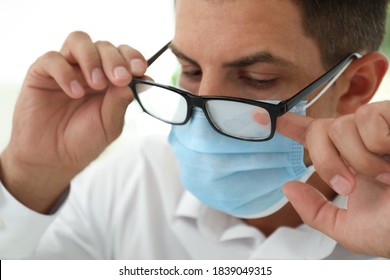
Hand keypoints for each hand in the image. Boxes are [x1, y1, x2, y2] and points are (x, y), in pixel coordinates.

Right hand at [0, 31, 146, 212]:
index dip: (133, 57)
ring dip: (92, 59)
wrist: (53, 159)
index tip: (140, 70)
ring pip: (79, 41)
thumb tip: (140, 78)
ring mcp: (66, 69)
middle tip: (120, 79)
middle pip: (103, 46)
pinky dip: (66, 73)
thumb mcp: (110, 124)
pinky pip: (52, 59)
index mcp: (109, 80)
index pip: (123, 55)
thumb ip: (121, 100)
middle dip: (115, 60)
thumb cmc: (84, 141)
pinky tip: (74, 93)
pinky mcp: (41, 73)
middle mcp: (88, 70)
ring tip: (97, 84)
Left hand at [276, 101, 389, 257]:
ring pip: (341, 125)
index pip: (313, 135)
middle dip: (326, 159)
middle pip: (319, 129)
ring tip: (387, 178)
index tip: (259, 115)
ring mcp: (379, 128)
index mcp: (347, 162)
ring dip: (359, 160)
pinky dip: (378, 146)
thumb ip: (316, 212)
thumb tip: (287, 188)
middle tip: (350, 186)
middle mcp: (360, 141)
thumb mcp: (350, 230)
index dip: (288, 123)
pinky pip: (368, 119)